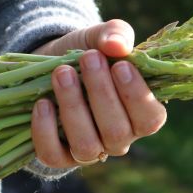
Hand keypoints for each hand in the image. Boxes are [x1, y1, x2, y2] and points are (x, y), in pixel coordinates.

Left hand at [30, 20, 167, 167]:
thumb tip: (117, 45)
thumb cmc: (88, 54)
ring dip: (73, 108)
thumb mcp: (101, 38)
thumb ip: (116, 35)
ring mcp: (88, 152)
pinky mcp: (58, 156)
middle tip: (89, 59)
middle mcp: (117, 140)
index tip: (120, 66)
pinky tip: (42, 102)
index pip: (150, 119)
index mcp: (139, 115)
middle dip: (101, 93)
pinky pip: (53, 155)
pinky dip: (46, 130)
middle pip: (117, 132)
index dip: (137, 96)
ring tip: (62, 73)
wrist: (51, 66)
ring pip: (86, 146)